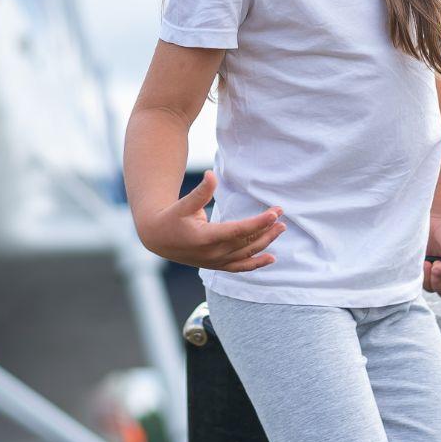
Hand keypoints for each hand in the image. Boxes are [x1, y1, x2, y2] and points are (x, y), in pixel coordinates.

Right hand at [138, 169, 284, 272]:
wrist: (158, 239)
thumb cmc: (171, 217)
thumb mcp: (183, 204)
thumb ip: (200, 192)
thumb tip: (211, 175)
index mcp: (206, 238)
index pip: (239, 231)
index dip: (258, 223)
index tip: (274, 213)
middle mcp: (214, 253)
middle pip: (247, 242)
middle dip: (267, 228)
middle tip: (282, 214)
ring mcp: (216, 261)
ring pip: (247, 253)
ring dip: (266, 242)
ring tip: (282, 229)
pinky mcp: (217, 265)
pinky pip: (241, 266)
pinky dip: (256, 264)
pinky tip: (272, 258)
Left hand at [423, 211, 440, 297]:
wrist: (437, 216)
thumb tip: (439, 274)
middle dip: (440, 281)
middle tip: (436, 264)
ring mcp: (435, 271)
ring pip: (432, 289)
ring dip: (429, 278)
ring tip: (429, 262)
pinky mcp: (422, 268)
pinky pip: (420, 281)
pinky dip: (421, 275)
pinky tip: (423, 262)